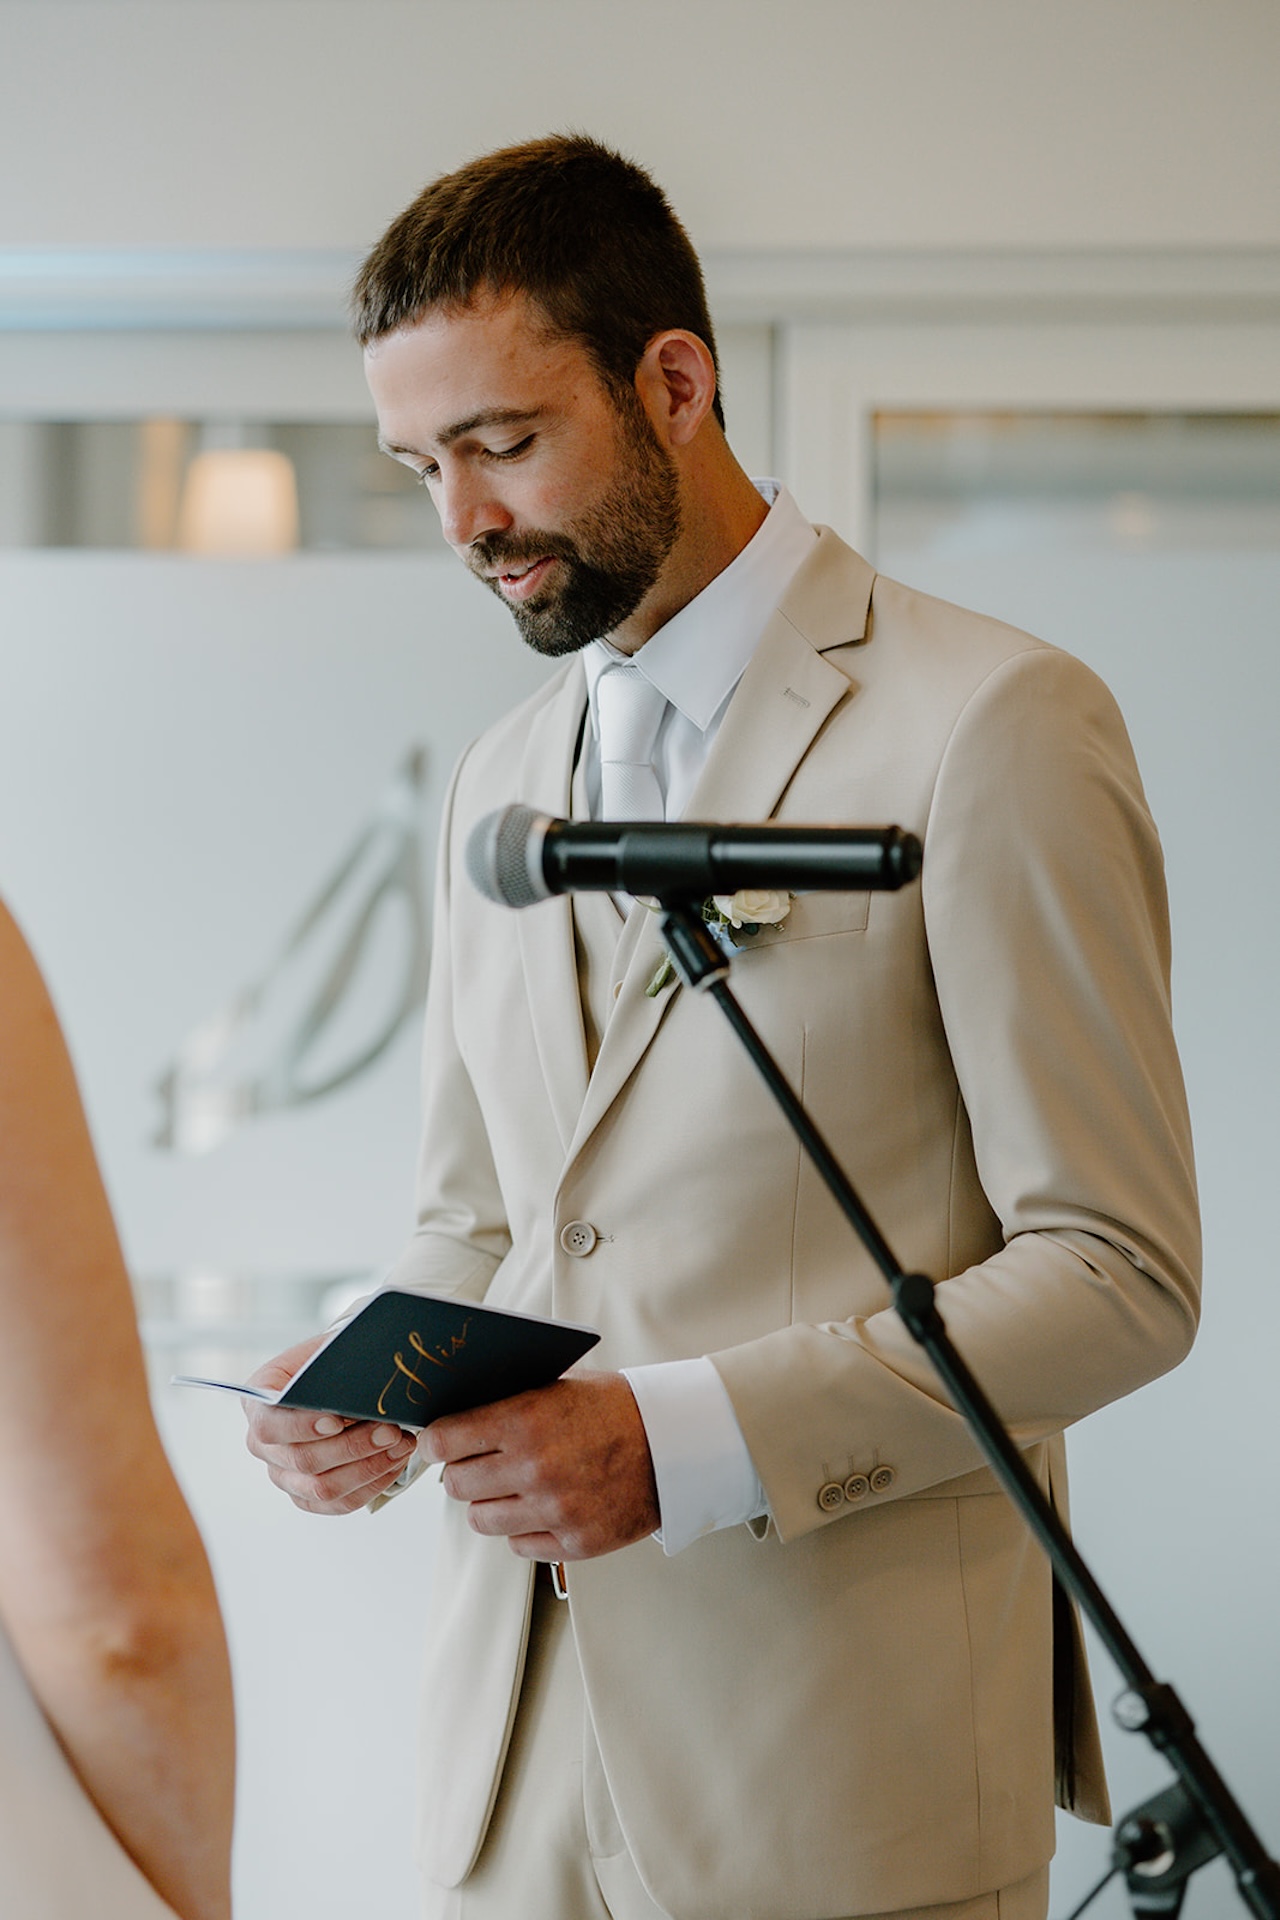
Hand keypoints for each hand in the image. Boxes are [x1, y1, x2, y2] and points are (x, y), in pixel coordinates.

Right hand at [242, 1334, 416, 1515]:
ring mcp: (282, 1475)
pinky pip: (338, 1503)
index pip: (270, 1425)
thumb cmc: (327, 1365)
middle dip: (353, 1446)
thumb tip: (361, 1389)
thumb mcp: (325, 1354)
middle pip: (302, 1460)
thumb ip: (333, 1369)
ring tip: (401, 1445)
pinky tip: (394, 1463)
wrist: (331, 1380)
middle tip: (391, 1430)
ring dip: (368, 1468)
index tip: (337, 1420)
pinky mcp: (305, 1496)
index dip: (302, 1426)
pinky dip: (371, 1485)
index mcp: (257, 1404)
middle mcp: (263, 1445)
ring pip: (322, 1488)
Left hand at [417, 1370, 658, 1561]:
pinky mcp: (574, 1542)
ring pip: (481, 1520)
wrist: (676, 1444)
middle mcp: (534, 1468)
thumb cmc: (616, 1408)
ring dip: (489, 1504)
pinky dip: (523, 1530)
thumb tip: (458, 1412)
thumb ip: (510, 1401)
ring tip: (509, 1488)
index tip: (438, 1442)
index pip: (444, 1440)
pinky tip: (541, 1507)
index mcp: (525, 1420)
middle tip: (475, 1464)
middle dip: (460, 1472)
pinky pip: (518, 1545)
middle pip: (456, 1484)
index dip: (436, 1441)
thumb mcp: (560, 1386)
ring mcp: (554, 1509)